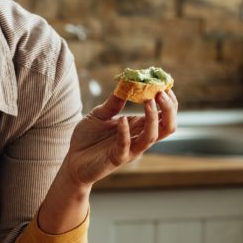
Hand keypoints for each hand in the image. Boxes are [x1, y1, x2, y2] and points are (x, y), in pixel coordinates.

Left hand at [62, 90, 177, 186]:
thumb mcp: (100, 114)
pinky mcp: (116, 159)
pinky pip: (125, 146)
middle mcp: (138, 138)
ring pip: (151, 137)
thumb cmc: (88, 138)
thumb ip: (114, 102)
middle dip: (169, 109)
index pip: (164, 115)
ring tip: (148, 101)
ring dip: (152, 118)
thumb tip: (126, 82)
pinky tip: (121, 120)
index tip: (164, 84)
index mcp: (138, 127)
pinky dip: (125, 132)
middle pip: (167, 127)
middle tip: (161, 92)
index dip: (169, 101)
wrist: (72, 160)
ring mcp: (129, 150)